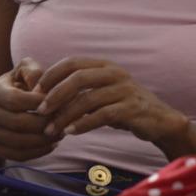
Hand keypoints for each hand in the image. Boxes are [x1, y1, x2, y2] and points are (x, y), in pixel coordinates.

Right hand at [0, 58, 58, 161]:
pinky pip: (17, 155)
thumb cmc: (18, 85)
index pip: (15, 100)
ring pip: (18, 142)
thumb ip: (33, 73)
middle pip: (17, 123)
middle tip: (62, 122)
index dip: (38, 103)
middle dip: (43, 124)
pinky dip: (37, 152)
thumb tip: (41, 90)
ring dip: (43, 141)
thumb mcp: (24, 71)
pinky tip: (50, 145)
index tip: (58, 103)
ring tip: (60, 134)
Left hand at [34, 57, 185, 147]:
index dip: (52, 75)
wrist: (160, 120)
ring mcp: (124, 89)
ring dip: (66, 115)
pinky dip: (84, 124)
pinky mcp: (131, 108)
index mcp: (104, 65)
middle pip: (78, 78)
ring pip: (88, 99)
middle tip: (41, 111)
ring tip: (51, 130)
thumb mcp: (102, 93)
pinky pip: (102, 115)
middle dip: (55, 94)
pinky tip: (71, 132)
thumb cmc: (124, 106)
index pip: (72, 62)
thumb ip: (80, 91)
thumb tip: (45, 94)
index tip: (36, 92)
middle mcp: (114, 73)